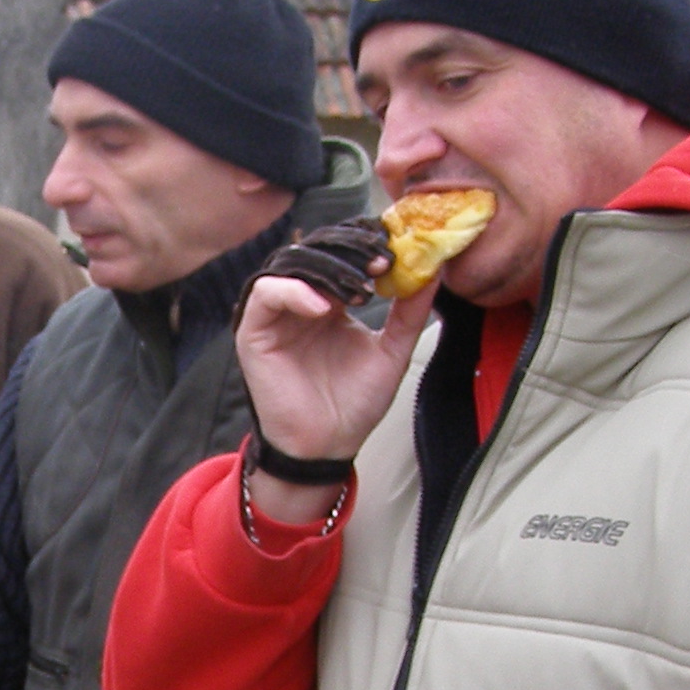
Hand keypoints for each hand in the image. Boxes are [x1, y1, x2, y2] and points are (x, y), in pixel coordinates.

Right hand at [237, 268, 435, 527]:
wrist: (329, 445)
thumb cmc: (355, 403)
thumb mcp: (392, 350)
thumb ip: (409, 311)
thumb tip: (435, 270)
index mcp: (331, 299)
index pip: (343, 252)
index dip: (367, 244)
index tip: (396, 252)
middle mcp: (301, 300)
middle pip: (318, 249)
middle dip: (350, 251)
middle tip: (380, 262)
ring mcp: (277, 314)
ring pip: (291, 264)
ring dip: (326, 268)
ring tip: (356, 291)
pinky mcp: (254, 331)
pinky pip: (266, 293)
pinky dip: (293, 291)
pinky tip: (323, 307)